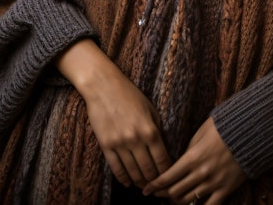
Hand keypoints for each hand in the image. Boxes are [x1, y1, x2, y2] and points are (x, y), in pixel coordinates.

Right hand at [56, 40, 171, 188]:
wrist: (103, 86)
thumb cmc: (129, 94)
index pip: (163, 160)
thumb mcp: (150, 108)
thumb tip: (163, 150)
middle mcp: (136, 139)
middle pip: (149, 171)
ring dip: (140, 182)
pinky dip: (123, 179)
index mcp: (150, 129)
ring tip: (144, 186)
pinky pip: (116, 169)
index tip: (169, 178)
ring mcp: (120, 143)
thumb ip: (157, 129)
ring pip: (133, 173)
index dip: (167, 173)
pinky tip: (128, 183)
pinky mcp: (106, 145)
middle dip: (155, 182)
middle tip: (157, 187)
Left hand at [142, 117, 245, 203]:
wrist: (249, 133)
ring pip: (188, 200)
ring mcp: (213, 183)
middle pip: (175, 192)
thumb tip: (179, 162)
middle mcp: (201, 173)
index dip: (154, 186)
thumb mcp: (201, 132)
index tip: (146, 190)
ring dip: (177, 201)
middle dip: (162, 195)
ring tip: (171, 200)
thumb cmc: (223, 128)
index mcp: (192, 157)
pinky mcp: (225, 190)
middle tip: (156, 194)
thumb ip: (189, 149)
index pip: (168, 177)